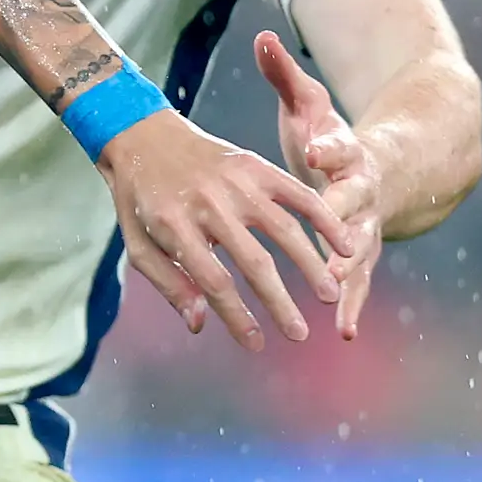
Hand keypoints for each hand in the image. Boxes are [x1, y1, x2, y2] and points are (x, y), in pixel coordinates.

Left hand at [97, 101, 361, 350]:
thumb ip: (169, 284)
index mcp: (174, 227)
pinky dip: (324, 218)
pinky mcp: (255, 165)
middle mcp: (208, 204)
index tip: (256, 344)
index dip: (236, 316)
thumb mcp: (138, 245)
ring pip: (283, 229)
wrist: (143, 138)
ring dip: (311, 265)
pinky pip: (297, 193)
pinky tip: (344, 244)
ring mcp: (235, 182)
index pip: (213, 281)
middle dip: (279, 303)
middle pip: (253, 262)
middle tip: (299, 335)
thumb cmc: (140, 202)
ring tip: (329, 295)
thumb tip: (200, 324)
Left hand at [255, 28, 388, 337]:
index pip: (337, 148)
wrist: (388, 169)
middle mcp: (361, 191)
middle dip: (341, 219)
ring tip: (336, 296)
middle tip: (333, 236)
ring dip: (348, 273)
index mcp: (345, 154)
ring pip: (358, 251)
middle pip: (352, 204)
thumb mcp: (311, 104)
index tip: (318, 147)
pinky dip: (354, 304)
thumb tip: (262, 36)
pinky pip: (357, 282)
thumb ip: (285, 76)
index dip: (329, 147)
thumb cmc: (330, 136)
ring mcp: (365, 224)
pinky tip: (346, 331)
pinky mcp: (361, 253)